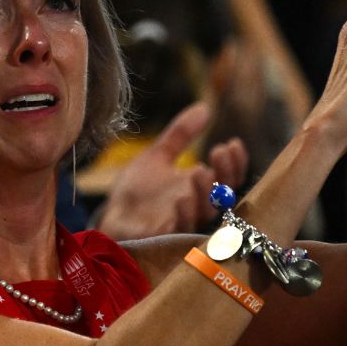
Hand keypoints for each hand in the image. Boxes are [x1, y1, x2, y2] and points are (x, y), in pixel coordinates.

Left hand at [97, 102, 248, 241]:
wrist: (111, 216)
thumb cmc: (138, 191)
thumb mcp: (157, 157)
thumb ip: (180, 135)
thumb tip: (204, 107)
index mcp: (199, 189)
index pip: (228, 178)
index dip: (235, 163)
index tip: (232, 142)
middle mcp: (196, 208)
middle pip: (223, 196)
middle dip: (224, 174)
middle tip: (218, 150)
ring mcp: (181, 224)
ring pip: (203, 214)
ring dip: (204, 192)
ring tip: (199, 169)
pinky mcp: (162, 238)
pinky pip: (178, 231)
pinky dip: (183, 215)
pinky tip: (181, 198)